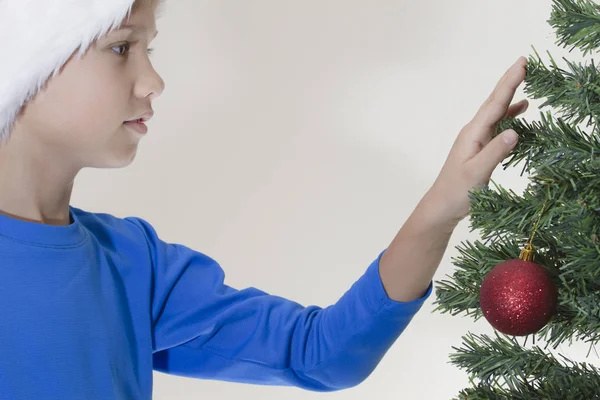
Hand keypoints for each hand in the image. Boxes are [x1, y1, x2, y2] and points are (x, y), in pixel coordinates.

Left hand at [427, 56, 528, 226]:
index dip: (509, 83)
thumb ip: (495, 152)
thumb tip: (515, 131)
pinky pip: (497, 125)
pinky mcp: (479, 148)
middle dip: (509, 82)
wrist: (442, 206)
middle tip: (524, 62)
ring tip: (525, 80)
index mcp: (473, 134)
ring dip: (510, 96)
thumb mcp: (477, 173)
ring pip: (496, 112)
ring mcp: (476, 139)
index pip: (495, 104)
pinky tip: (520, 111)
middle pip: (494, 102)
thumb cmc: (457, 192)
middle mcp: (473, 132)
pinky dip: (510, 115)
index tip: (522, 64)